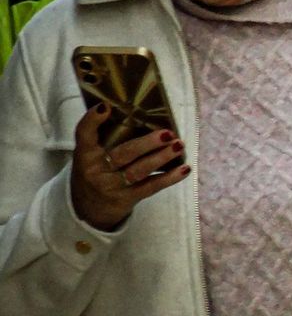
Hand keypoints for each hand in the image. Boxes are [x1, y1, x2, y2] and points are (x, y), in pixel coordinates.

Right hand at [69, 106, 189, 231]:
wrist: (89, 208)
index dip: (92, 120)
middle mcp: (96, 170)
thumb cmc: (97, 170)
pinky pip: (151, 187)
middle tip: (168, 133)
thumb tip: (142, 110)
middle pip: (123, 154)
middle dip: (147, 143)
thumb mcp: (92, 154)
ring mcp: (112, 186)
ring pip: (138, 171)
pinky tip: (184, 169)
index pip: (83, 134)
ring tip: (179, 145)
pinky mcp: (127, 199)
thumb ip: (107, 135)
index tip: (105, 107)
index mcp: (85, 154)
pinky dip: (169, 178)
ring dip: (161, 158)